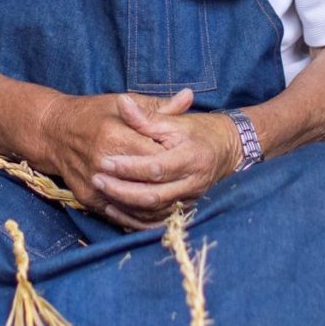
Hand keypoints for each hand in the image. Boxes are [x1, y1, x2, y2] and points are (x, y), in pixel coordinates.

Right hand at [37, 90, 197, 229]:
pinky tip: (156, 211)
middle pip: (147, 182)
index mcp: (114, 136)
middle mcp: (102, 163)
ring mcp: (94, 185)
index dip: (174, 159)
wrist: (53, 132)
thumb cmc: (92, 113)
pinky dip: (139, 215)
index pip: (155, 155)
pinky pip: (120, 214)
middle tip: (188, 182)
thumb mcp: (124, 103)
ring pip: (135, 204)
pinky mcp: (88, 200)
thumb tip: (189, 98)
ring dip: (158, 205)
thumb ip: (158, 107)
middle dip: (170, 184)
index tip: (187, 157)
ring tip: (178, 199)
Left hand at [92, 90, 240, 227]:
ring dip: (125, 206)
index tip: (105, 161)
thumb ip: (146, 117)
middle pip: (153, 195)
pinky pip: (157, 222)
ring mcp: (190, 200)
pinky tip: (115, 211)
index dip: (129, 167)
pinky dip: (135, 220)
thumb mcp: (175, 121)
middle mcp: (193, 183)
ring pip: (154, 212)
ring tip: (101, 194)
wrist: (227, 150)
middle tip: (97, 179)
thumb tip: (122, 103)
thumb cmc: (198, 132)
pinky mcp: (185, 209)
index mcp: (191, 158)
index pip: (156, 168)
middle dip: (122, 189)